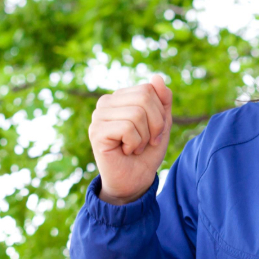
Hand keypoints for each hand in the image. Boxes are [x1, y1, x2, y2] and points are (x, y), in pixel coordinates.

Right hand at [87, 73, 172, 204]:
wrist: (135, 181)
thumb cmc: (146, 153)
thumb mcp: (162, 123)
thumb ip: (162, 100)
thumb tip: (156, 77)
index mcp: (120, 97)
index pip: (148, 89)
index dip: (159, 113)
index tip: (154, 132)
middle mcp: (106, 102)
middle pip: (144, 98)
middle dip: (154, 124)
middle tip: (146, 142)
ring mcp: (98, 116)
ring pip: (137, 113)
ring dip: (143, 137)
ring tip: (134, 147)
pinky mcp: (96, 131)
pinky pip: (127, 128)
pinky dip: (134, 143)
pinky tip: (125, 151)